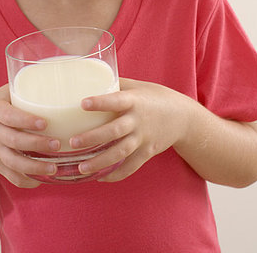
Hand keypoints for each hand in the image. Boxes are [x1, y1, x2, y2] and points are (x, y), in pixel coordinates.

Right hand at [0, 84, 60, 187]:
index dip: (26, 120)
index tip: (44, 122)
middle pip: (14, 141)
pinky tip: (43, 179)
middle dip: (36, 144)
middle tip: (57, 144)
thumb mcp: (0, 95)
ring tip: (54, 167)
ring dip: (34, 168)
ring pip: (13, 164)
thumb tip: (47, 72)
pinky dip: (27, 181)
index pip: (10, 117)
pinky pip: (12, 177)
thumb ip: (20, 87)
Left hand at [69, 78, 190, 181]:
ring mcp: (143, 138)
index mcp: (135, 100)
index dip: (100, 102)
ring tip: (81, 167)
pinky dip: (115, 174)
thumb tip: (89, 78)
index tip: (83, 104)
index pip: (116, 100)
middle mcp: (138, 120)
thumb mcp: (138, 86)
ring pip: (120, 153)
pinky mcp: (147, 152)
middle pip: (114, 131)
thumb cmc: (155, 97)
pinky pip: (131, 166)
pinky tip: (99, 177)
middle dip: (93, 138)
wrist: (183, 117)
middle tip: (73, 141)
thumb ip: (116, 84)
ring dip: (100, 162)